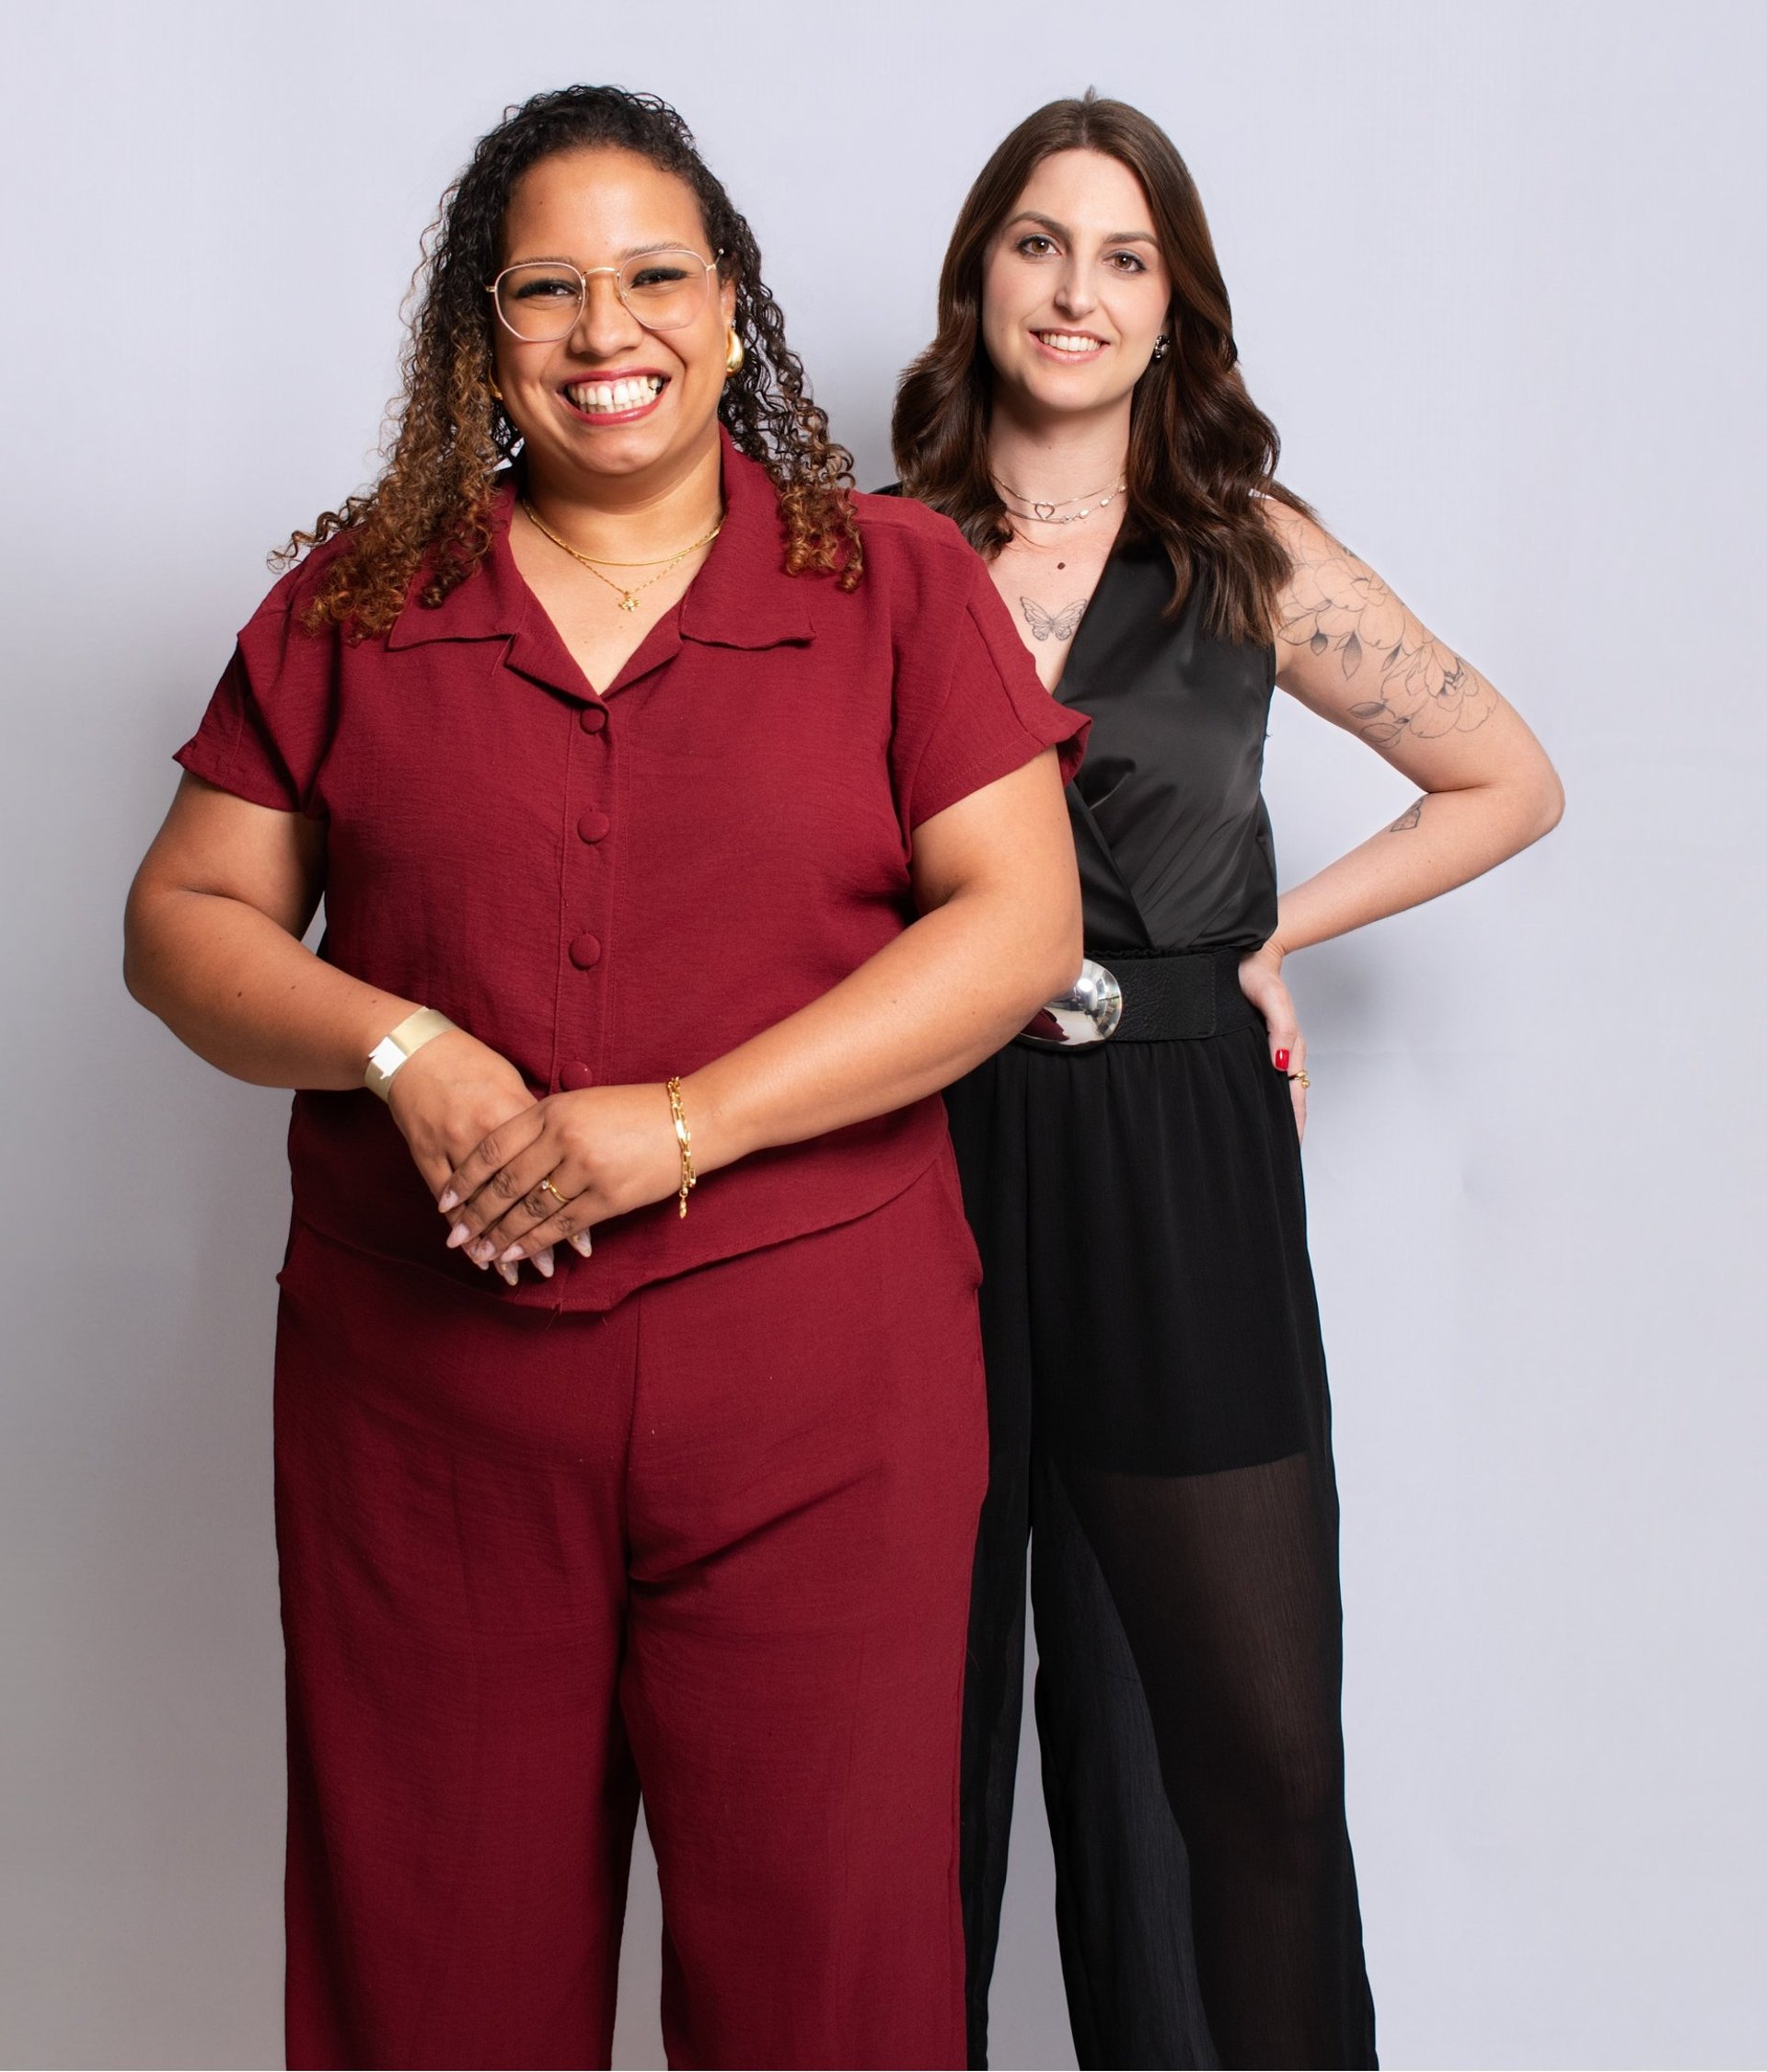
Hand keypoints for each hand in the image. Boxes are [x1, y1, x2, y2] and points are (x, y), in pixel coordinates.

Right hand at [384, 1029, 549, 1282]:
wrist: (419, 1051)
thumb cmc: (476, 1066)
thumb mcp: (515, 1085)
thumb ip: (541, 1123)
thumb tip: (570, 1155)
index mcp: (514, 1111)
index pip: (547, 1170)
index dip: (564, 1207)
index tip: (582, 1241)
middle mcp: (484, 1131)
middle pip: (514, 1193)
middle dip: (532, 1235)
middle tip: (551, 1268)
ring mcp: (451, 1144)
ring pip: (478, 1203)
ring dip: (494, 1241)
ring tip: (513, 1275)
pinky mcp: (425, 1153)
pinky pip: (444, 1199)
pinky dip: (460, 1228)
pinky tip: (473, 1253)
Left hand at [436, 1083, 684, 1269]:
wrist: (689, 1121)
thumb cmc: (632, 1110)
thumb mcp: (580, 1104)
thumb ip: (541, 1125)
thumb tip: (501, 1158)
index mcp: (552, 1111)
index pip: (494, 1148)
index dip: (466, 1178)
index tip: (446, 1199)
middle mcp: (563, 1139)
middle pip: (506, 1184)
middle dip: (475, 1214)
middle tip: (454, 1236)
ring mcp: (586, 1170)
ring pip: (530, 1210)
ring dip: (500, 1235)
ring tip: (480, 1253)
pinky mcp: (608, 1198)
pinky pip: (561, 1226)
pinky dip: (535, 1242)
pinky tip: (515, 1254)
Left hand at [1237, 940, 1307, 1141]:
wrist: (1241, 953)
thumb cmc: (1257, 974)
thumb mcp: (1272, 999)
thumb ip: (1281, 1029)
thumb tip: (1282, 1066)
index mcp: (1287, 1048)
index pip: (1294, 1096)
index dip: (1294, 1123)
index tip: (1291, 1149)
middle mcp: (1277, 1054)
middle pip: (1284, 1100)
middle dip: (1282, 1128)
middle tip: (1272, 1159)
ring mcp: (1262, 1052)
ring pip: (1268, 1091)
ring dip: (1267, 1115)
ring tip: (1258, 1145)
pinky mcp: (1246, 1046)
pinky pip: (1252, 1077)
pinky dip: (1252, 1096)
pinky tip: (1242, 1111)